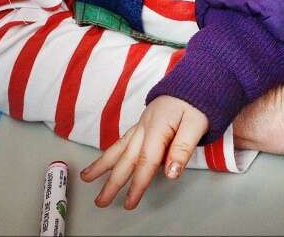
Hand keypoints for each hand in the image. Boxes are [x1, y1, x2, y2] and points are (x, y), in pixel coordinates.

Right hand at [81, 96, 207, 209]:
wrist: (193, 81)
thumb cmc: (196, 103)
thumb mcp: (197, 125)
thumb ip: (183, 149)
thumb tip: (170, 173)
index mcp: (157, 127)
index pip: (146, 161)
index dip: (138, 183)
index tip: (130, 202)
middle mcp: (144, 127)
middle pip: (126, 158)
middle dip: (112, 182)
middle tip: (101, 201)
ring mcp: (141, 125)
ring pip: (119, 148)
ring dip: (102, 165)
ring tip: (86, 178)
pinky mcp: (142, 124)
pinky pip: (123, 140)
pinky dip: (111, 152)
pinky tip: (104, 160)